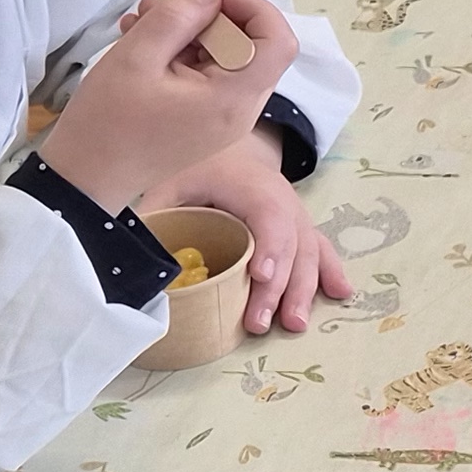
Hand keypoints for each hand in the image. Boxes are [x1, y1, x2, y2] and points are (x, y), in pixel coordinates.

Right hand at [42, 0, 300, 215]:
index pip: (278, 42)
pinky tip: (140, 42)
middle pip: (250, 46)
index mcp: (233, 100)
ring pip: (224, 57)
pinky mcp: (203, 120)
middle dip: (208, 17)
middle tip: (159, 5)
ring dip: (187, 32)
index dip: (253, 9)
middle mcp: (240, 110)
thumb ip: (177, 17)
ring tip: (140, 21)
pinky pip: (206, 74)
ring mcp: (223, 118)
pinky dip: (179, 53)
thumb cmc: (106, 122)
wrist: (82, 179)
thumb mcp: (136, 57)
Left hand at [145, 130, 348, 336]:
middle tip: (261, 323)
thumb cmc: (198, 165)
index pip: (268, 216)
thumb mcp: (169, 181)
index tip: (259, 276)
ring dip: (305, 289)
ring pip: (309, 252)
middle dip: (281, 286)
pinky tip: (342, 294)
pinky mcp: (300, 227)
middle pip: (292, 244)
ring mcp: (296, 214)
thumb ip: (153, 214)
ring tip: (295, 324)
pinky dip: (330, 272)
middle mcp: (281, 200)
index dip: (269, 246)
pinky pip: (319, 249)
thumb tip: (129, 254)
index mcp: (250, 185)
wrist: (229, 147)